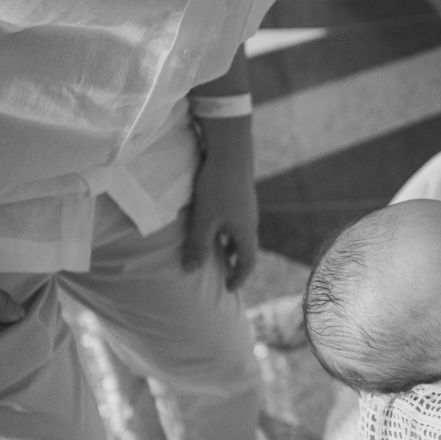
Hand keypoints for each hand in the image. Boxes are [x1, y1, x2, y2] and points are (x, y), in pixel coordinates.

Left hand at [182, 144, 258, 290]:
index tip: (229, 288)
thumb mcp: (205, 220)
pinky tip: (211, 223)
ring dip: (228, 245)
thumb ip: (198, 245)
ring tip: (213, 251)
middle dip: (233, 262)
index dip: (239, 277)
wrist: (230, 152)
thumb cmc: (217, 188)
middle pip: (245, 248)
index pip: (248, 261)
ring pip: (239, 233)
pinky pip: (234, 220)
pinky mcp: (239, 194)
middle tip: (221, 273)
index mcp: (246, 231)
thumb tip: (190, 271)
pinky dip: (225, 230)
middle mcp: (250, 221)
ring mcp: (246, 207)